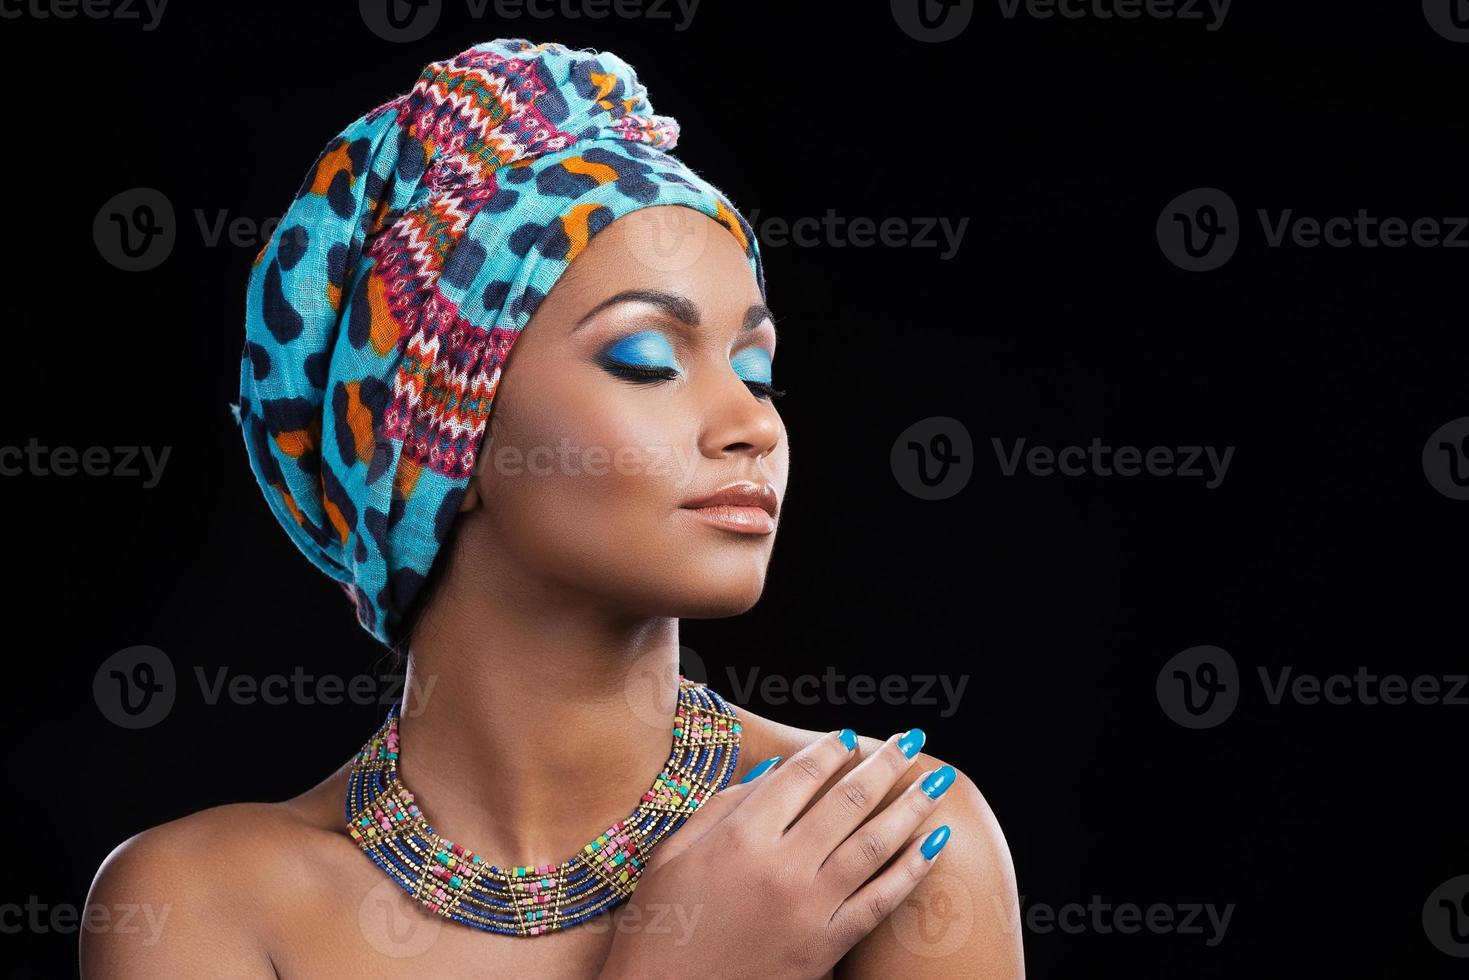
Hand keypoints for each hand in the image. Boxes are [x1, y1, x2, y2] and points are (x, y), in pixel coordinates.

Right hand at [598, 728, 955, 979]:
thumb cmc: (661, 925)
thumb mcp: (673, 853)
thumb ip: (723, 805)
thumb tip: (775, 770)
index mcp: (740, 836)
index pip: (800, 777)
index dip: (830, 750)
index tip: (850, 735)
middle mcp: (781, 866)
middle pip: (848, 801)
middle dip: (886, 764)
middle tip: (912, 740)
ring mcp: (808, 908)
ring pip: (873, 845)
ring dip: (910, 807)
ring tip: (936, 781)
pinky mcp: (825, 947)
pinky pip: (879, 902)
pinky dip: (911, 870)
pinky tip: (933, 844)